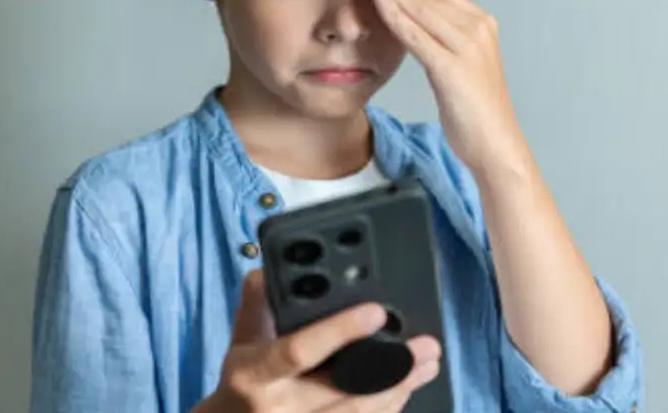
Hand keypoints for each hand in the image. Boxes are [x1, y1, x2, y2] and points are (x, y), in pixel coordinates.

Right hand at [195, 270, 441, 412]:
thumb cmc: (239, 386)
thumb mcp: (239, 343)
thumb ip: (256, 305)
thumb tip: (267, 270)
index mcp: (254, 375)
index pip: (299, 350)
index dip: (339, 331)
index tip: (375, 311)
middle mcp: (280, 407)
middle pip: (344, 390)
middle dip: (394, 369)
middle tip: (428, 347)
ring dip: (400, 389)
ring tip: (428, 364)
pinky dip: (387, 408)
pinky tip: (405, 390)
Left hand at [354, 0, 526, 174]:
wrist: (496, 145)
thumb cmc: (474, 109)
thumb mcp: (459, 64)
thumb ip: (442, 38)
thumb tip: (414, 20)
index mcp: (481, 23)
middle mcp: (477, 27)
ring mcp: (467, 46)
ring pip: (420, 7)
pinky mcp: (452, 68)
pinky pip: (416, 35)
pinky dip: (394, 15)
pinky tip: (377, 0)